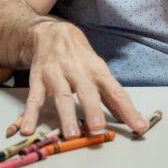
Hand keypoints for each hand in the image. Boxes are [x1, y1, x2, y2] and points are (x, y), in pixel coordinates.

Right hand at [22, 20, 147, 138]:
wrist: (51, 32)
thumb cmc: (79, 57)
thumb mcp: (98, 71)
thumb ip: (112, 97)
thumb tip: (132, 120)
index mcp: (97, 70)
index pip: (116, 92)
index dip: (128, 110)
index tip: (139, 127)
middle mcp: (78, 71)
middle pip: (87, 92)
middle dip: (93, 110)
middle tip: (98, 129)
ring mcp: (56, 74)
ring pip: (62, 96)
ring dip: (66, 115)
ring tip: (71, 135)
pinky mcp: (38, 78)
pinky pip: (34, 98)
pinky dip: (30, 114)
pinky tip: (28, 129)